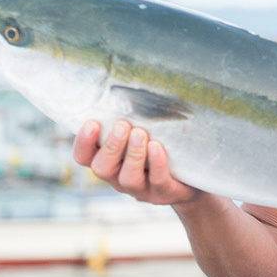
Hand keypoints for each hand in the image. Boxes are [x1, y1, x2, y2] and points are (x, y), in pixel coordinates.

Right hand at [72, 119, 201, 205]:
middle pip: (102, 168)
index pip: (84, 157)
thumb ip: (132, 117)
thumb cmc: (161, 145)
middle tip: (122, 125)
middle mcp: (119, 177)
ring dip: (132, 154)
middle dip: (110, 146)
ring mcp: (141, 188)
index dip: (83, 142)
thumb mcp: (143, 130)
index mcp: (109, 161)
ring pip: (128, 178)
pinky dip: (157, 163)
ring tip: (140, 133)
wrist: (192, 176)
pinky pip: (157, 181)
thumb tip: (128, 84)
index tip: (92, 123)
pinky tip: (157, 147)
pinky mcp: (164, 193)